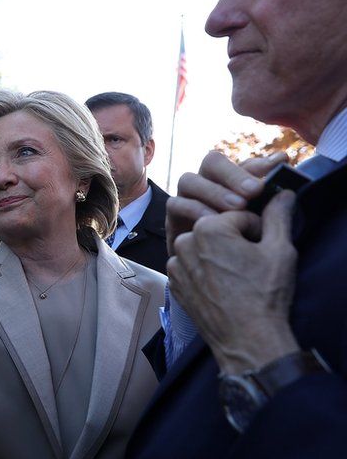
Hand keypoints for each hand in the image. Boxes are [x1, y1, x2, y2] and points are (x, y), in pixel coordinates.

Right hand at [166, 151, 286, 255]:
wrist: (227, 295)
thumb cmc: (253, 266)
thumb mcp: (272, 236)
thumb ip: (276, 206)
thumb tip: (283, 169)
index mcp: (236, 188)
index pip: (244, 165)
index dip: (258, 163)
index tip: (277, 166)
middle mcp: (210, 189)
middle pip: (211, 163)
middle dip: (233, 174)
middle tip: (254, 191)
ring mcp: (189, 202)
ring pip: (189, 180)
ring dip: (213, 190)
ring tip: (237, 208)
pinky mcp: (175, 220)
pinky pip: (175, 204)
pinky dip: (193, 209)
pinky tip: (212, 221)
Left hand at [168, 190, 299, 373]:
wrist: (246, 339)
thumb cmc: (264, 294)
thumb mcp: (279, 250)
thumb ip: (277, 216)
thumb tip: (281, 194)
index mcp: (208, 227)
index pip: (240, 216)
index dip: (257, 232)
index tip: (263, 251)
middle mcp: (184, 242)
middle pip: (218, 230)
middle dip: (235, 241)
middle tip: (250, 266)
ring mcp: (175, 264)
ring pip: (203, 248)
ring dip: (218, 256)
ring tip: (236, 278)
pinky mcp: (174, 283)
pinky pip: (191, 267)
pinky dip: (205, 272)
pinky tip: (222, 288)